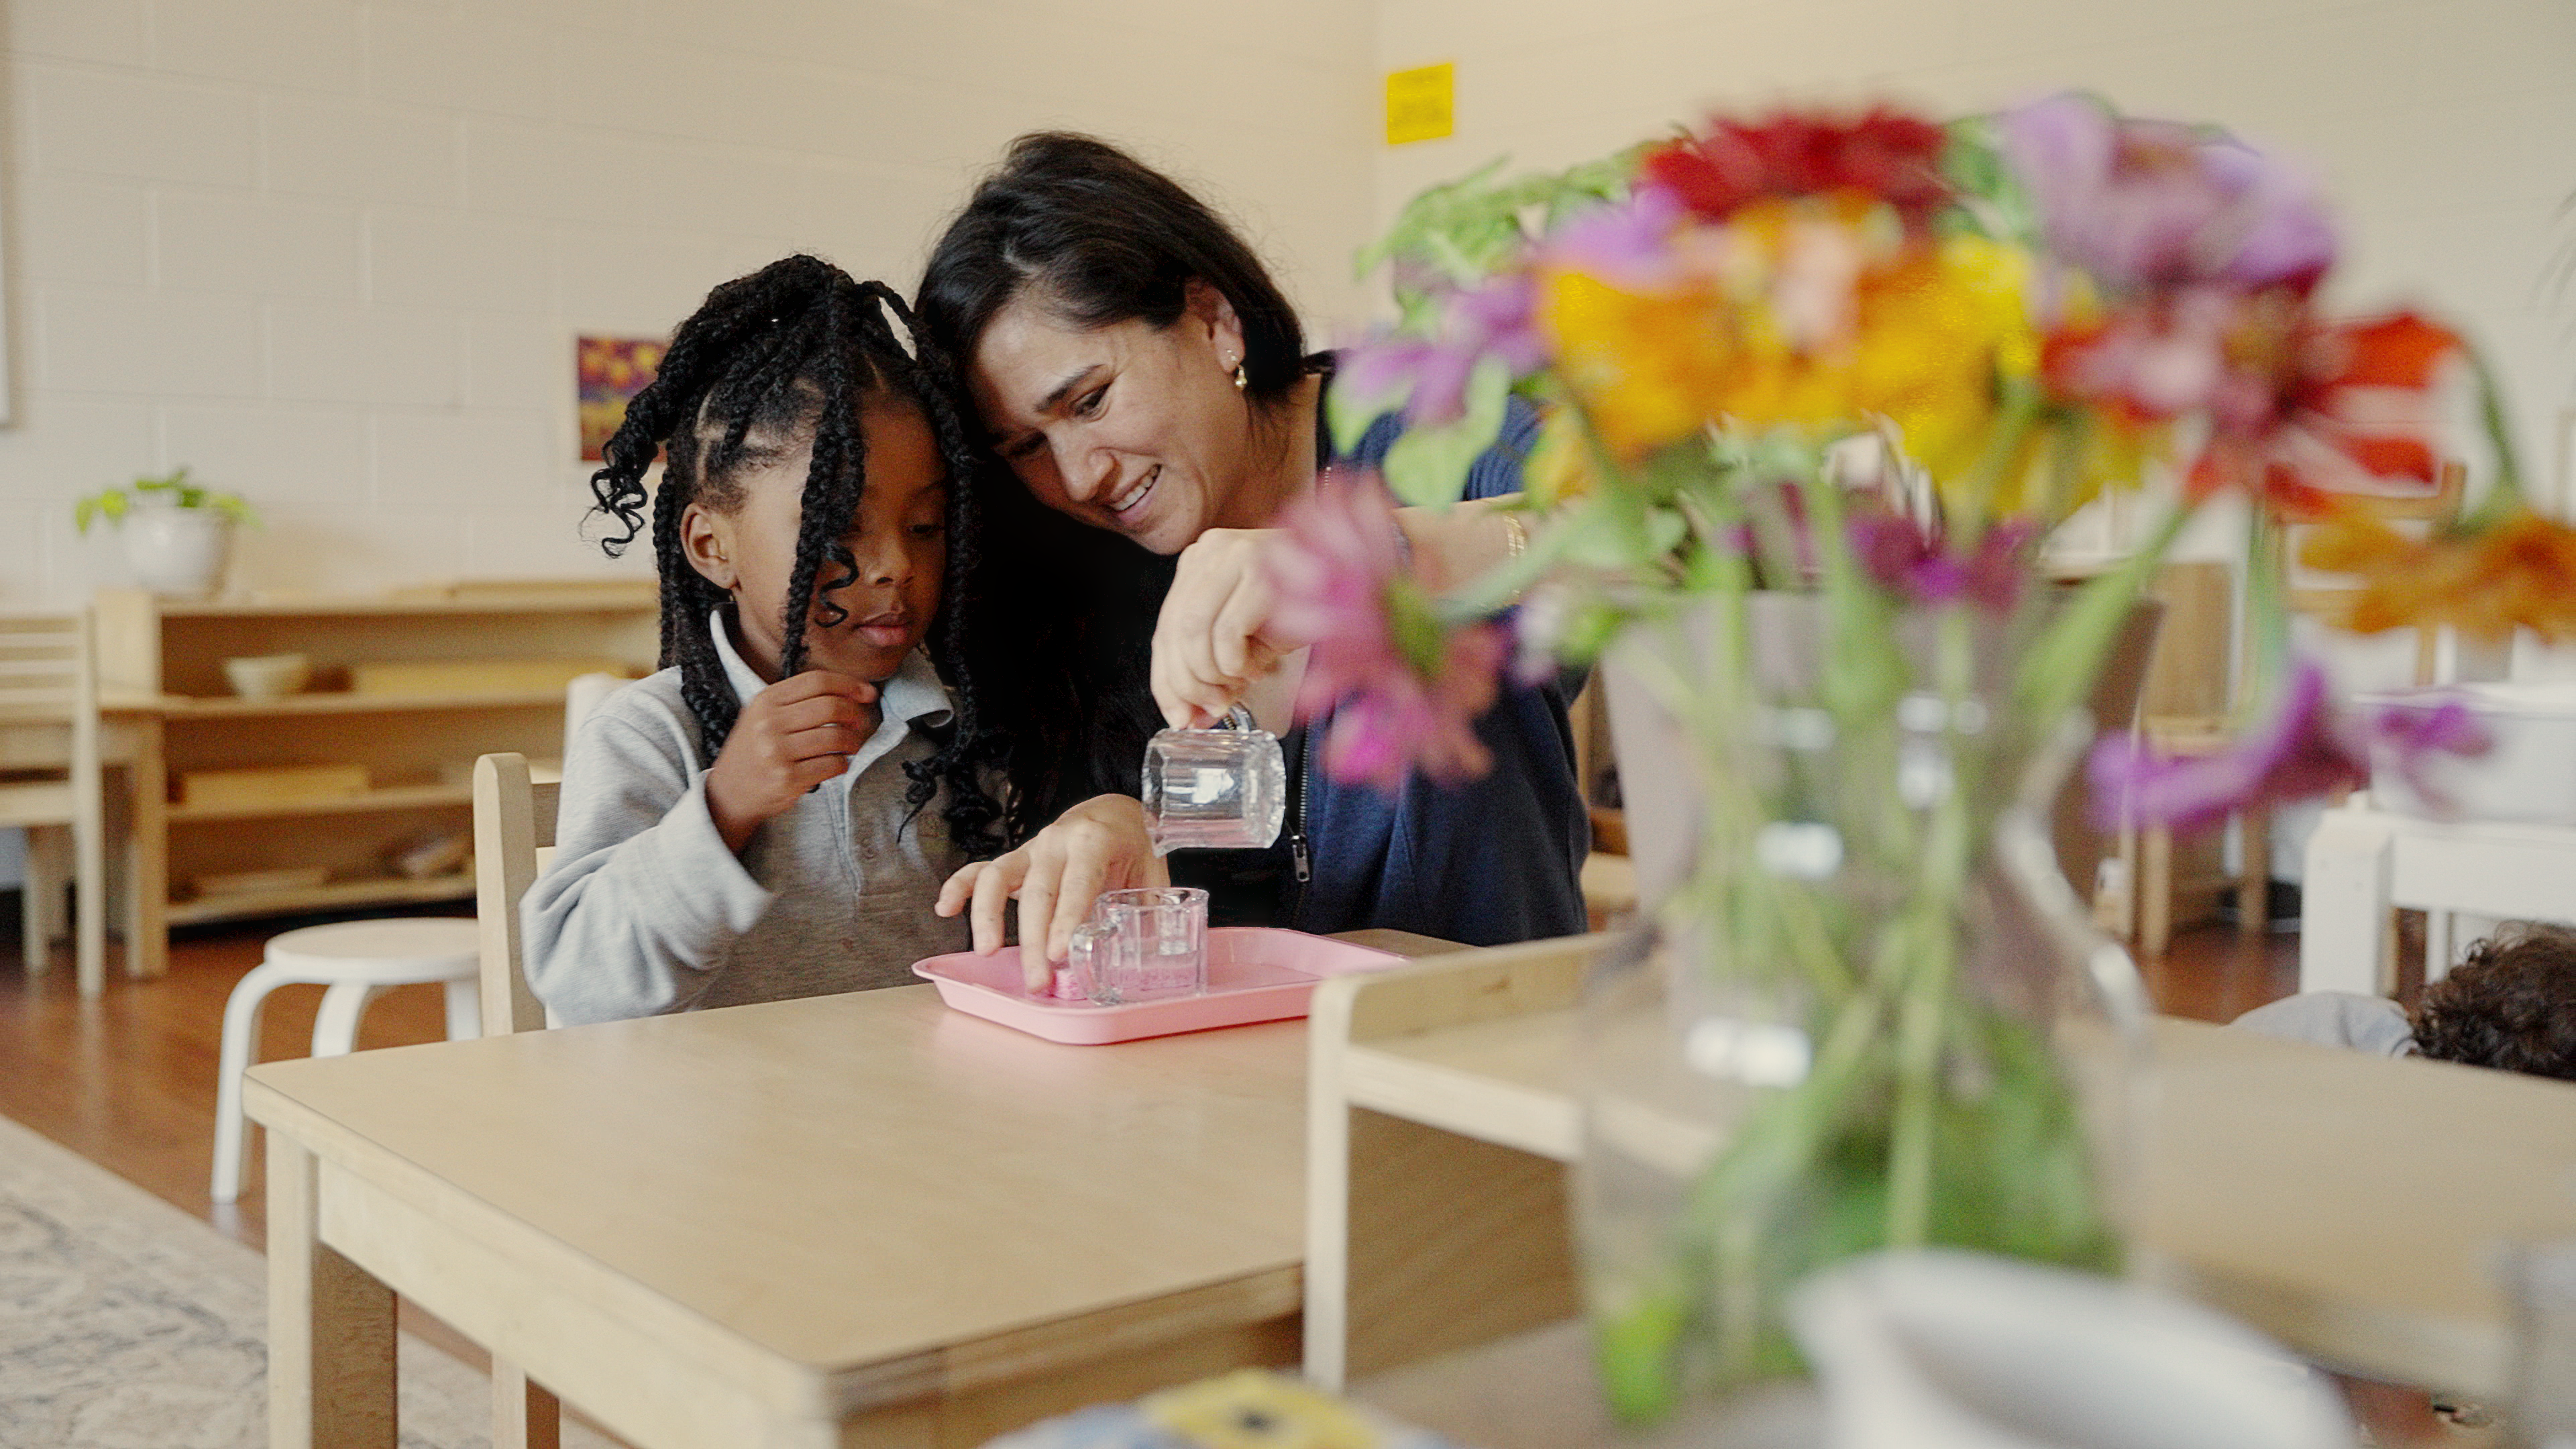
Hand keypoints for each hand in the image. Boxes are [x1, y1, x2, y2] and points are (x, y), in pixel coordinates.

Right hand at [704, 671, 879, 852]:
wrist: (729, 792)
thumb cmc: (754, 751)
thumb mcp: (763, 715)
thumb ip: (798, 701)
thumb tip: (851, 693)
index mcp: (766, 701)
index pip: (817, 681)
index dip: (849, 684)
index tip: (867, 693)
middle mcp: (769, 723)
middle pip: (830, 707)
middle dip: (854, 713)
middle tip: (859, 722)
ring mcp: (777, 752)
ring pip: (835, 737)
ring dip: (851, 742)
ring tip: (850, 746)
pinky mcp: (788, 778)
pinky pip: (831, 765)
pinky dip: (842, 764)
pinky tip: (837, 764)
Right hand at [936, 794, 1166, 991]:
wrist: (1113, 811)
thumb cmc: (1134, 844)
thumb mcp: (1152, 871)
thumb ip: (1150, 910)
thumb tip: (1153, 956)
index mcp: (1093, 842)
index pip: (1077, 884)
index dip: (1067, 920)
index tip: (1059, 954)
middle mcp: (1056, 842)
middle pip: (1037, 893)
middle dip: (1034, 941)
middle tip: (1037, 981)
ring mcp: (1030, 850)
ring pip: (997, 877)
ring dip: (987, 915)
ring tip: (987, 951)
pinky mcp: (1015, 860)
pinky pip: (979, 870)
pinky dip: (959, 887)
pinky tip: (945, 910)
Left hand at [1152, 527, 1303, 728]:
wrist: (1361, 585)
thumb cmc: (1305, 612)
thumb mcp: (1248, 642)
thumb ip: (1213, 673)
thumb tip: (1188, 720)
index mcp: (1201, 562)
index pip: (1164, 628)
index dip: (1167, 681)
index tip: (1181, 717)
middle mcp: (1213, 550)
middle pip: (1173, 630)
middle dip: (1189, 684)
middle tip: (1214, 710)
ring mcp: (1236, 553)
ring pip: (1194, 630)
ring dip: (1214, 674)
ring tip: (1239, 684)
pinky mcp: (1261, 567)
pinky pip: (1227, 631)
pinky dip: (1237, 662)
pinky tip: (1258, 666)